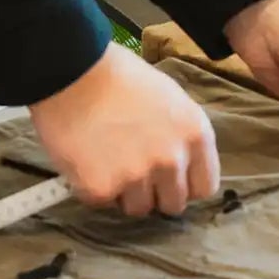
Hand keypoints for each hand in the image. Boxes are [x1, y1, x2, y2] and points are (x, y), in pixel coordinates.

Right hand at [29, 43, 219, 216]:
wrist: (74, 70)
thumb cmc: (121, 77)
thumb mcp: (169, 98)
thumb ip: (180, 135)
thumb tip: (182, 165)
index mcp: (195, 133)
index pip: (204, 186)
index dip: (186, 184)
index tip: (171, 180)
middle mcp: (172, 159)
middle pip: (174, 204)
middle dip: (156, 192)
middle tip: (135, 170)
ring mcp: (137, 176)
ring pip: (138, 208)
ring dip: (125, 193)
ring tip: (108, 160)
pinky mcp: (102, 189)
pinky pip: (103, 203)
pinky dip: (93, 187)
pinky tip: (88, 159)